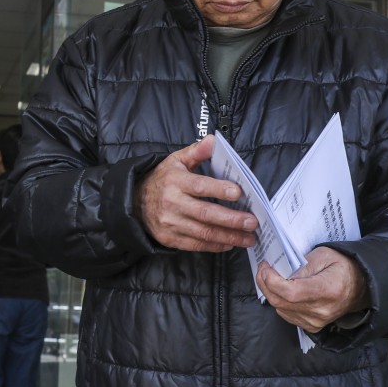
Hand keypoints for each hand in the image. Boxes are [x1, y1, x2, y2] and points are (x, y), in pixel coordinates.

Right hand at [137, 135, 257, 251]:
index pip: (199, 186)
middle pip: (205, 213)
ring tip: (249, 237)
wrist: (135, 202)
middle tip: (252, 222)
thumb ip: (197, 151)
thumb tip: (213, 141)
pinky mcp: (170, 238)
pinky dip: (216, 245)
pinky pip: (196, 244)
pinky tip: (231, 243)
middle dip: (231, 219)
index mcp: (175, 181)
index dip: (219, 189)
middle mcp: (172, 203)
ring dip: (229, 236)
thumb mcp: (176, 161)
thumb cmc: (162, 180)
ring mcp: (170, 223)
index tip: (238, 193)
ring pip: (204, 232)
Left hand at [256, 246, 370, 331]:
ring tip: (271, 277)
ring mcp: (316, 321)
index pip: (290, 292)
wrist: (361, 287)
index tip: (266, 267)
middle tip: (264, 269)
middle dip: (265, 283)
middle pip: (281, 302)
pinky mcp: (312, 326)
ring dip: (270, 292)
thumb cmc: (343, 267)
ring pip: (280, 309)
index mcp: (327, 291)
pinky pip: (286, 314)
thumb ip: (301, 264)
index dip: (271, 280)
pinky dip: (279, 301)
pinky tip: (281, 289)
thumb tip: (280, 272)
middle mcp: (321, 311)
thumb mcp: (324, 255)